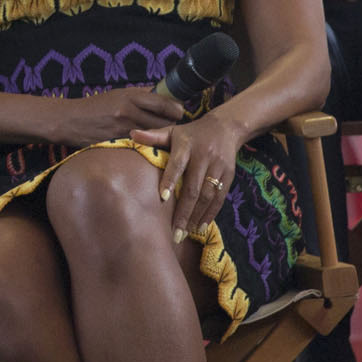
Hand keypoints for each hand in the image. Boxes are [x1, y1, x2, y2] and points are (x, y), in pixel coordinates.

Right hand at [49, 86, 184, 148]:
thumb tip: (161, 94)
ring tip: (162, 137)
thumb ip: (139, 95)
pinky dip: (147, 146)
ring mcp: (124, 128)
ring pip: (155, 135)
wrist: (70, 120)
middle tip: (173, 127)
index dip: (176, 108)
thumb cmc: (95, 106)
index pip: (164, 103)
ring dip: (161, 137)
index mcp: (130, 96)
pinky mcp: (119, 142)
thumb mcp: (117, 94)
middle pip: (164, 121)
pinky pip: (141, 145)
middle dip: (172, 124)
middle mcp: (129, 111)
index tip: (180, 111)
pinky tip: (147, 146)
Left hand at [157, 114, 248, 239]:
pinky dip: (211, 214)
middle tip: (175, 233)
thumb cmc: (191, 134)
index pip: (177, 164)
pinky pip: (220, 198)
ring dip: (197, 216)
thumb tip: (132, 134)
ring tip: (185, 233)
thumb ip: (154, 136)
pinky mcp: (229, 175)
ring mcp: (218, 167)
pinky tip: (201, 227)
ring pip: (208, 196)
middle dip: (184, 212)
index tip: (162, 198)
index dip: (170, 180)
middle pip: (194, 187)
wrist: (225, 127)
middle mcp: (204, 156)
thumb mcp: (173, 131)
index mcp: (187, 145)